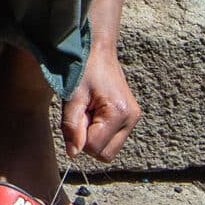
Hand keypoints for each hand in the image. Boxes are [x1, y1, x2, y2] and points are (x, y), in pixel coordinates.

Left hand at [61, 40, 140, 161]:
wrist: (98, 49)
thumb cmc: (83, 68)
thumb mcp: (73, 96)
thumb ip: (71, 126)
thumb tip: (73, 154)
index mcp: (118, 113)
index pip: (94, 147)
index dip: (78, 137)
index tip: (75, 114)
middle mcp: (131, 119)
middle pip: (105, 154)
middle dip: (88, 140)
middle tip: (81, 114)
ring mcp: (133, 120)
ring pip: (109, 150)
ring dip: (94, 136)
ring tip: (87, 111)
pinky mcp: (131, 118)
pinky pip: (113, 139)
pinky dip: (100, 131)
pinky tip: (94, 111)